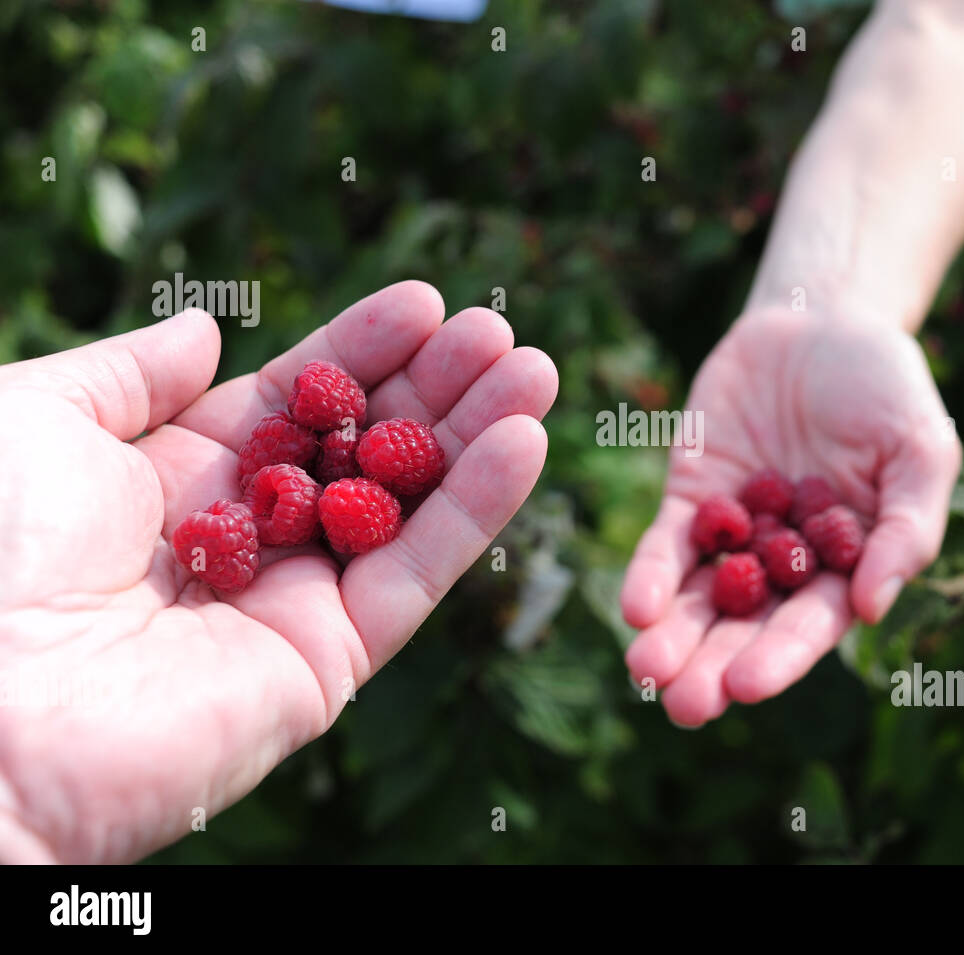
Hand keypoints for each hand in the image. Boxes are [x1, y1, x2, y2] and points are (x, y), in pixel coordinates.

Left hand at [0, 281, 556, 861]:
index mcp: (177, 478)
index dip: (362, 348)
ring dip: (477, 438)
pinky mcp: (329, 660)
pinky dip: (476, 511)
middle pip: (365, 448)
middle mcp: (244, 535)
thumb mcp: (36, 418)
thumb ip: (130, 371)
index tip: (424, 301)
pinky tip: (523, 442)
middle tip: (501, 333)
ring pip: (407, 507)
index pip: (296, 400)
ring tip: (534, 371)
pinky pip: (416, 575)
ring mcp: (291, 601)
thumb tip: (206, 331)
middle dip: (435, 387)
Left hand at [620, 306, 959, 725]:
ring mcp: (735, 532)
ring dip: (672, 637)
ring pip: (698, 597)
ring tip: (645, 671)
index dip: (780, 657)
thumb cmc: (889, 388)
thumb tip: (870, 609)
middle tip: (685, 705)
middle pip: (746, 626)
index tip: (745, 686)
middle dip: (713, 666)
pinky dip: (651, 574)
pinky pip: (668, 543)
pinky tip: (636, 607)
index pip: (811, 623)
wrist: (822, 318)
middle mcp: (785, 563)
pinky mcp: (690, 496)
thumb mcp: (920, 451)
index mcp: (846, 566)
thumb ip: (906, 528)